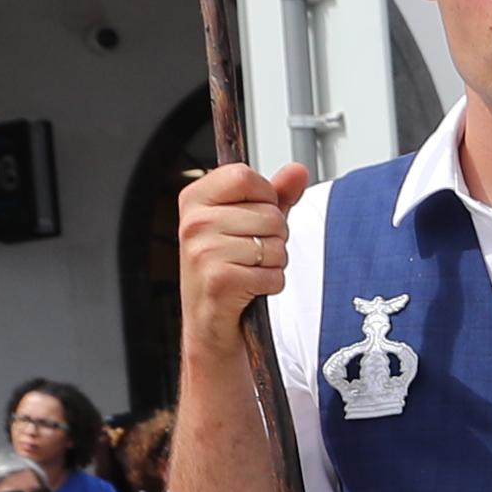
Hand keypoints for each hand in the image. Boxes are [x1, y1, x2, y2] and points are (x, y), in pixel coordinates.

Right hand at [178, 159, 308, 340]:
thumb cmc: (226, 268)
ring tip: (249, 269)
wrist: (208, 320)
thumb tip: (297, 171)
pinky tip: (250, 286)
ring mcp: (204, 252)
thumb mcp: (248, 222)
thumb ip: (275, 194)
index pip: (244, 176)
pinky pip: (272, 274)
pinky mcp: (219, 280)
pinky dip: (271, 284)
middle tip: (251, 251)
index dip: (265, 195)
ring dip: (274, 262)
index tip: (256, 211)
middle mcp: (194, 223)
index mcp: (195, 199)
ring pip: (275, 245)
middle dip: (275, 236)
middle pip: (269, 213)